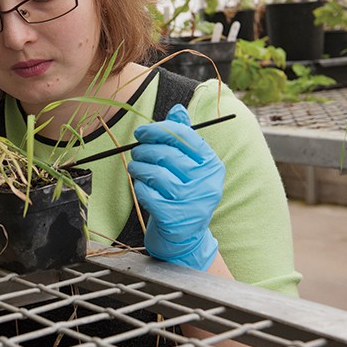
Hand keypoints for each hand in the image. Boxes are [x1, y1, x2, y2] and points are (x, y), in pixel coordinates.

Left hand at [127, 105, 224, 269]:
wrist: (185, 236)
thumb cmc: (183, 193)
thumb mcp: (188, 166)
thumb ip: (183, 138)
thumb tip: (177, 109)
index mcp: (212, 164)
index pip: (184, 136)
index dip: (158, 129)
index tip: (141, 131)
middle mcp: (207, 182)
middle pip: (167, 154)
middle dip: (144, 149)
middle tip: (135, 152)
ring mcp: (192, 202)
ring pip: (156, 174)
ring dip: (138, 167)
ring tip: (135, 168)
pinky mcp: (175, 218)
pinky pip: (148, 194)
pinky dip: (140, 187)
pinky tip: (141, 187)